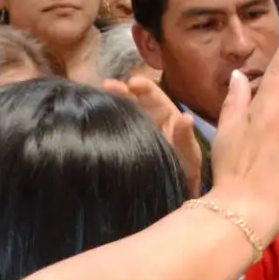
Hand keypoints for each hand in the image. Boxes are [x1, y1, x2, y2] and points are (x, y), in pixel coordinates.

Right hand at [104, 75, 202, 190]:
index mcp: (165, 116)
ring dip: (109, 104)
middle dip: (120, 91)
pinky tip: (90, 120)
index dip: (143, 86)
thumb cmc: (184, 173)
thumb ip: (185, 138)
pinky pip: (112, 132)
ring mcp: (132, 132)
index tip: (132, 83)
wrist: (171, 196)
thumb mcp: (189, 157)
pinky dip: (102, 124)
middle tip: (106, 85)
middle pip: (132, 100)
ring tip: (96, 98)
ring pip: (120, 113)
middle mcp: (147, 119)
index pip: (152, 95)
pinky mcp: (121, 146)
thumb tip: (185, 117)